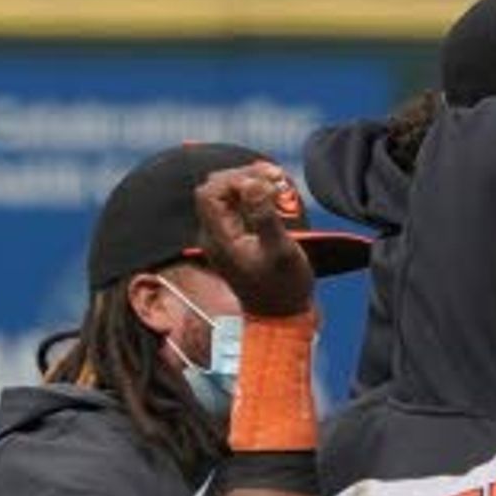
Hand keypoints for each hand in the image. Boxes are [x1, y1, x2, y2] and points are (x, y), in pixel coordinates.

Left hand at [195, 162, 316, 319]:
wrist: (282, 318)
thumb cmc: (284, 288)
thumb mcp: (280, 252)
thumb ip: (265, 216)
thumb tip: (252, 183)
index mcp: (219, 239)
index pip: (210, 192)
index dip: (235, 178)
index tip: (265, 183)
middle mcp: (214, 236)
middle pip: (216, 188)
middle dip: (244, 177)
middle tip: (276, 179)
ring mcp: (224, 237)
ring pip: (226, 194)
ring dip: (251, 183)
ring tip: (279, 185)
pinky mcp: (236, 238)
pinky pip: (237, 205)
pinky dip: (254, 195)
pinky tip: (275, 195)